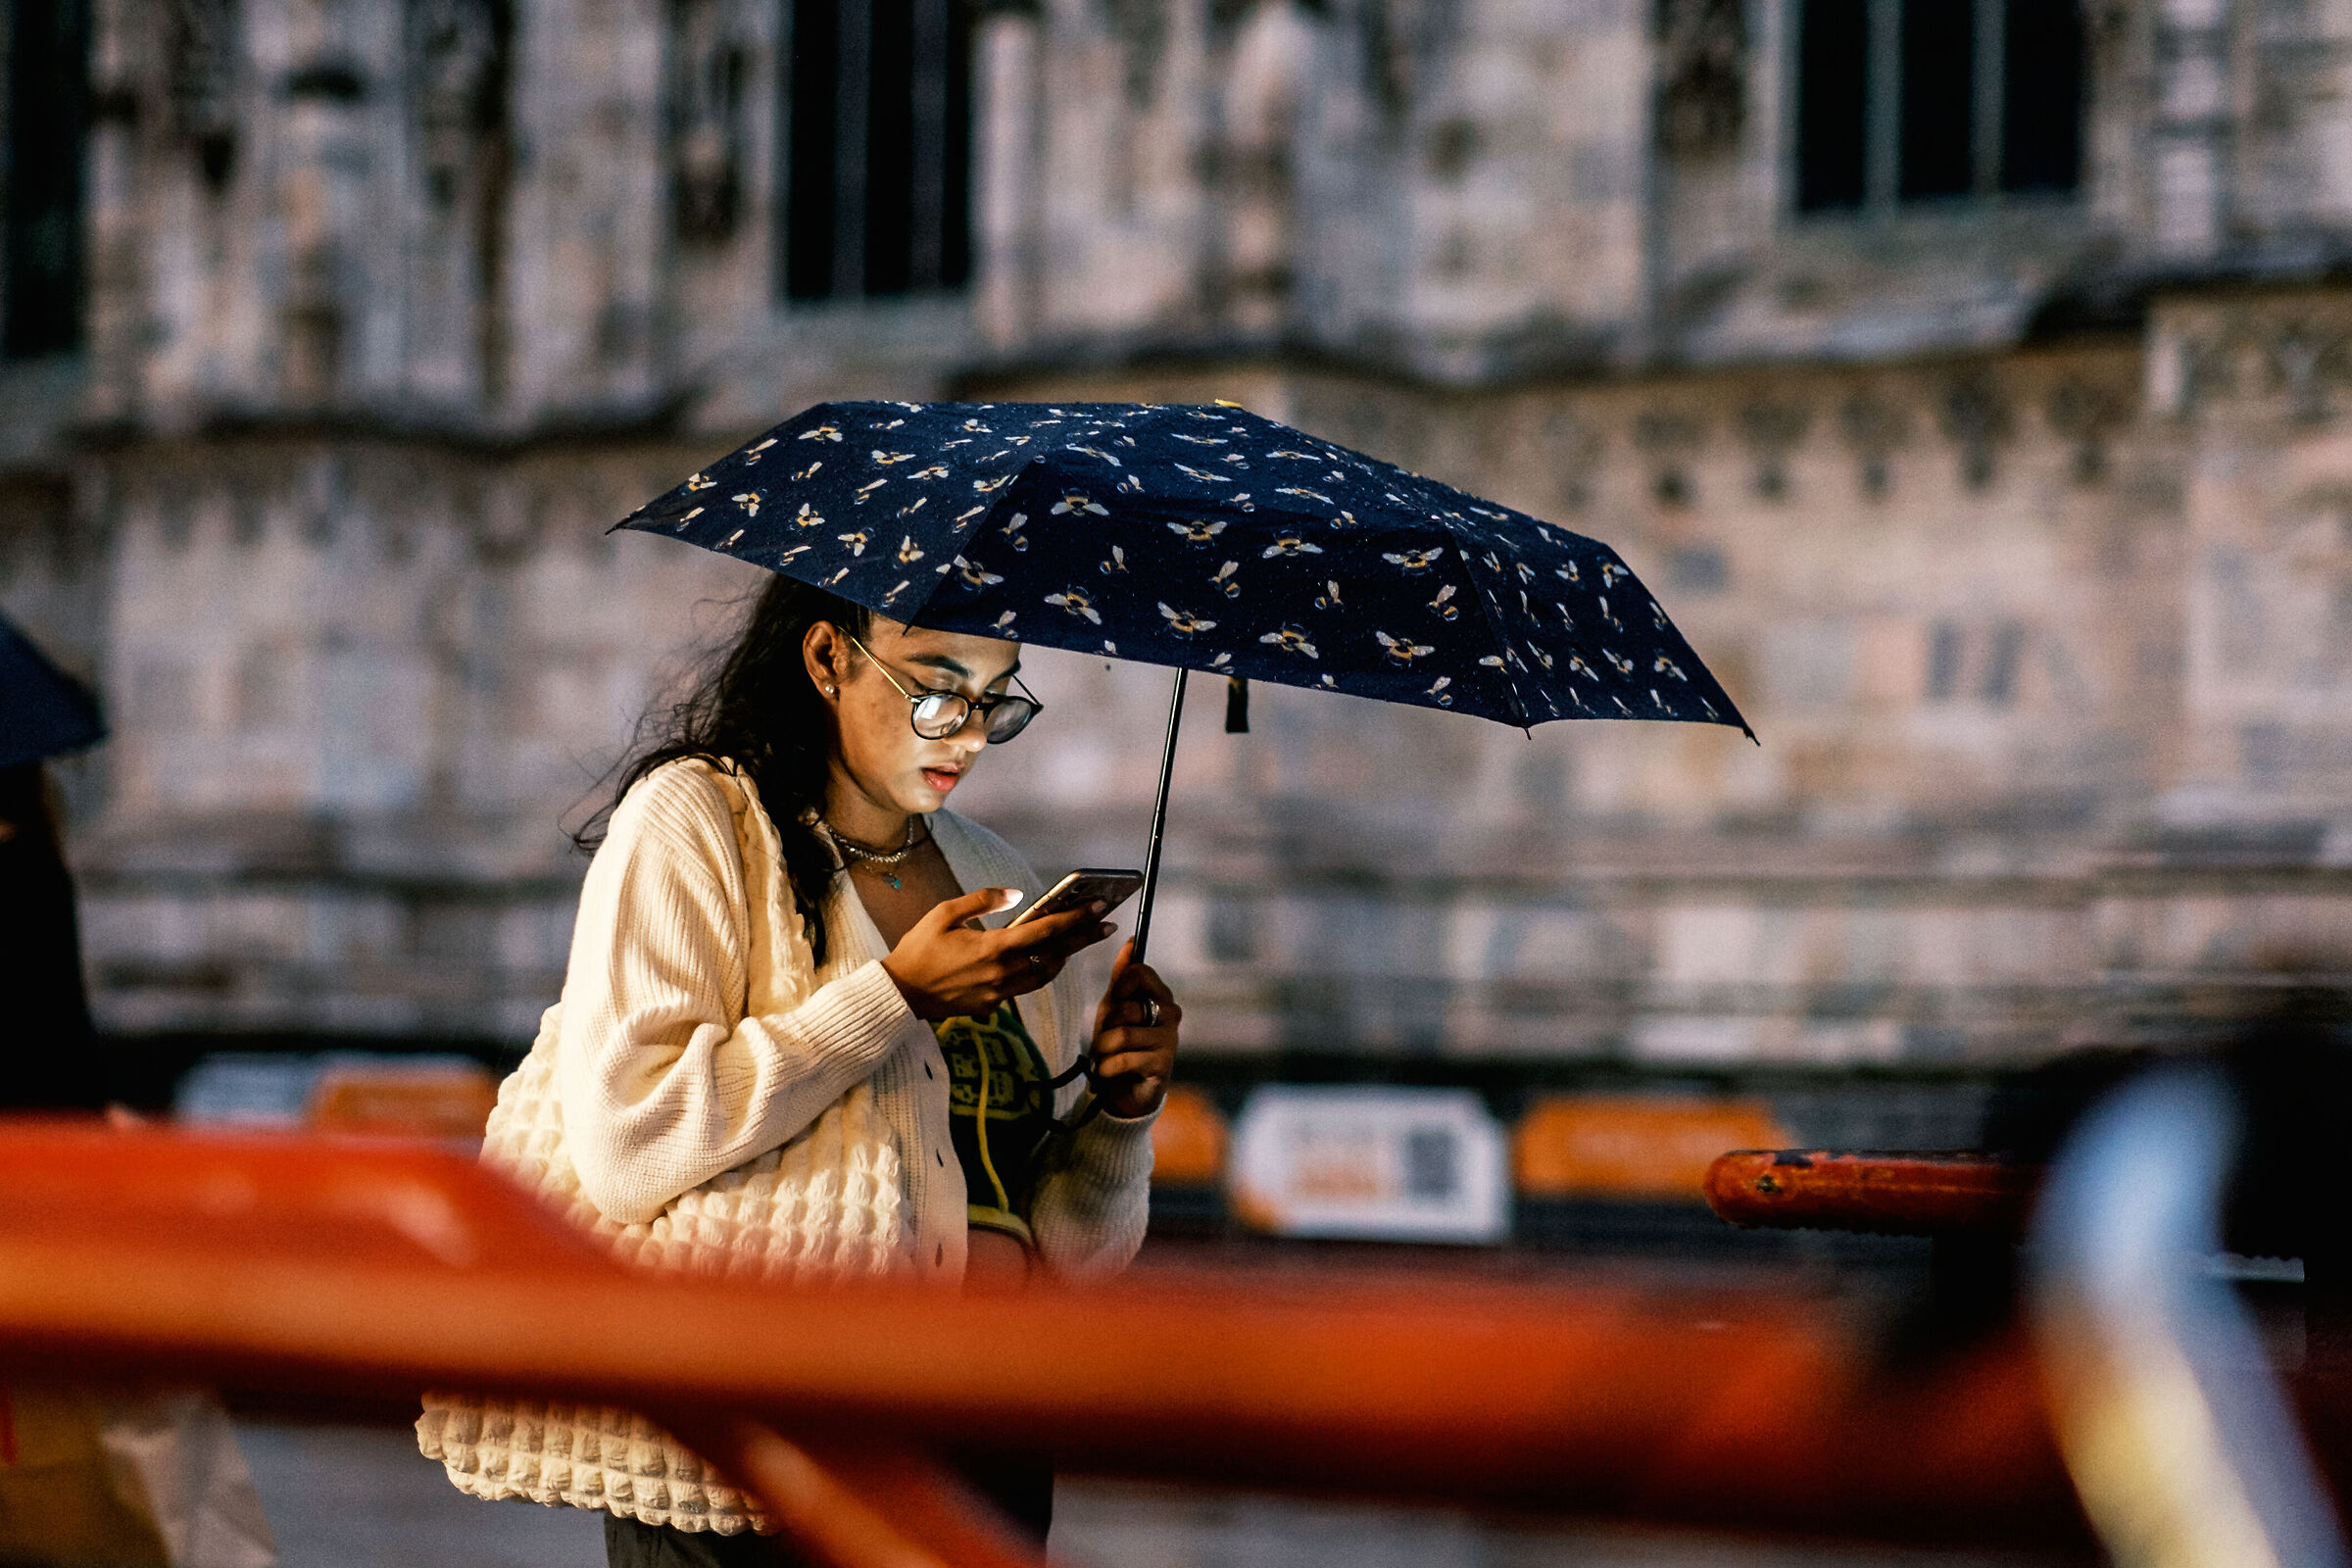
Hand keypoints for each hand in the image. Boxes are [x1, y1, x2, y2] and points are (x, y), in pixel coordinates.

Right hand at [881, 886, 1114, 1020]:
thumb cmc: (918, 949)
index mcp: (991, 947)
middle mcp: (1001, 973)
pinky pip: (1026, 986)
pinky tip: (1047, 960)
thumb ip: (983, 900)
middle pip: (1055, 954)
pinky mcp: (992, 1004)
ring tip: (1080, 941)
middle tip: (1107, 925)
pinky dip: (1042, 971)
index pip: (1045, 931)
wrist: (900, 994)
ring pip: (1045, 975)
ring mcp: (999, 992)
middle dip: (1083, 938)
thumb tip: (1016, 894)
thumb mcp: (944, 914)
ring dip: (1065, 957)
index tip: (1099, 907)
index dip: (1076, 918)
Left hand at [1085, 942, 1179, 1117]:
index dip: (1120, 986)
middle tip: (1108, 1040)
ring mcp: (1169, 1040)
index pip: (1140, 972)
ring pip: (1121, 1035)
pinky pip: (1123, 1059)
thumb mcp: (1114, 1008)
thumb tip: (1130, 941)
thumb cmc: (1119, 1046)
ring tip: (1105, 1058)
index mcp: (1160, 995)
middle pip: (1126, 1006)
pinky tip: (1110, 1073)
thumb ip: (1122, 978)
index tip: (1115, 1002)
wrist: (1123, 1092)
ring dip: (1102, 1050)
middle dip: (1106, 1026)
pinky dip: (1106, 1068)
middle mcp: (1171, 1014)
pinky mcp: (1162, 1065)